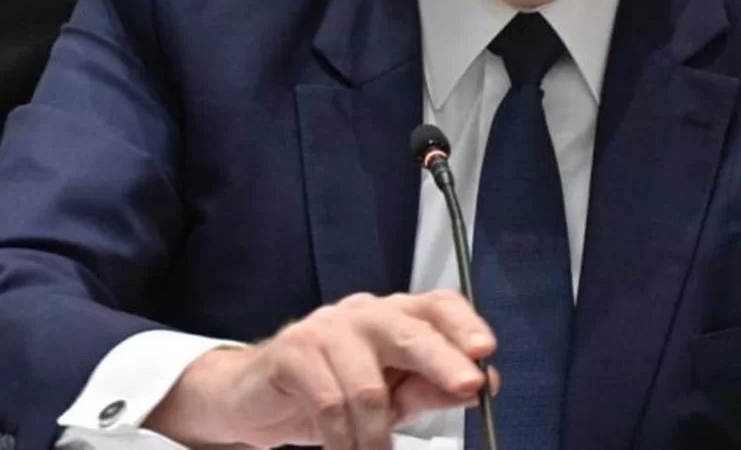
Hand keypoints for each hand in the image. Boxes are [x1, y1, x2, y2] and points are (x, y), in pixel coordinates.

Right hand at [146, 289, 496, 449]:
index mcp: (394, 317)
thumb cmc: (331, 392)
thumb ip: (430, 388)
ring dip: (375, 435)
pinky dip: (342, 438)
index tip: (486, 351)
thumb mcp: (390, 395)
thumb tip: (482, 384)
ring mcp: (324, 329)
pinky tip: (344, 447)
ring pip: (368, 385)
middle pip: (407, 330)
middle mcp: (363, 314)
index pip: (436, 305)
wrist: (254, 398)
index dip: (463, 324)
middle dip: (441, 360)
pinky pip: (328, 402)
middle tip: (468, 385)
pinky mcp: (291, 353)